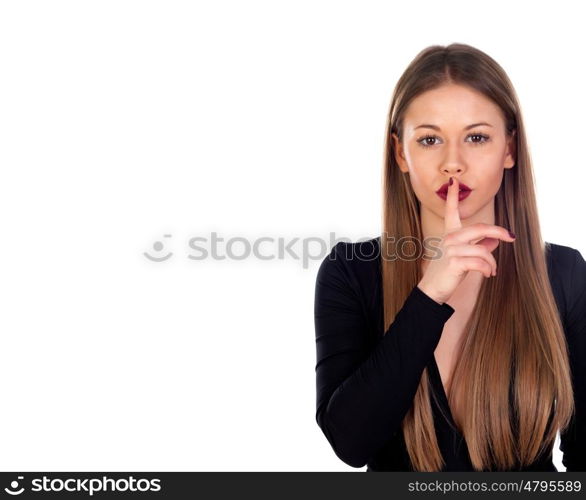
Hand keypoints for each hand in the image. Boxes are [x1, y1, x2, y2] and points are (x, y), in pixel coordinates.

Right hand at [417, 176, 515, 303]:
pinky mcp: (454, 262)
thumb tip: (496, 240)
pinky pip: (480, 262)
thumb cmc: (448, 272)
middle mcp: (449, 238)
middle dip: (499, 231)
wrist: (433, 289)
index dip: (453, 196)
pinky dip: (488, 269)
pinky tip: (488, 275)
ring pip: (483, 249)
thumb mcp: (464, 256)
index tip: (454, 181)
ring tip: (492, 271)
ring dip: (492, 262)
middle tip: (511, 237)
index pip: (451, 212)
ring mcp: (451, 250)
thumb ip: (479, 245)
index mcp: (449, 234)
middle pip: (480, 228)